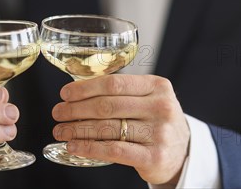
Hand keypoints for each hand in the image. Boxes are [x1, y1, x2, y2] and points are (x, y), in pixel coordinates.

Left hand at [52, 74, 189, 184]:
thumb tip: (76, 91)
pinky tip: (74, 146)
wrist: (183, 151)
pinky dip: (89, 148)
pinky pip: (113, 150)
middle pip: (108, 105)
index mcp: (157, 86)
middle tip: (58, 112)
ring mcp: (159, 132)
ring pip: (107, 128)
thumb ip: (122, 92)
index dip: (85, 88)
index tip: (65, 93)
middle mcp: (161, 107)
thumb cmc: (157, 120)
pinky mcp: (154, 156)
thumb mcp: (149, 98)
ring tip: (61, 131)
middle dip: (76, 109)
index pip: (115, 83)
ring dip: (77, 130)